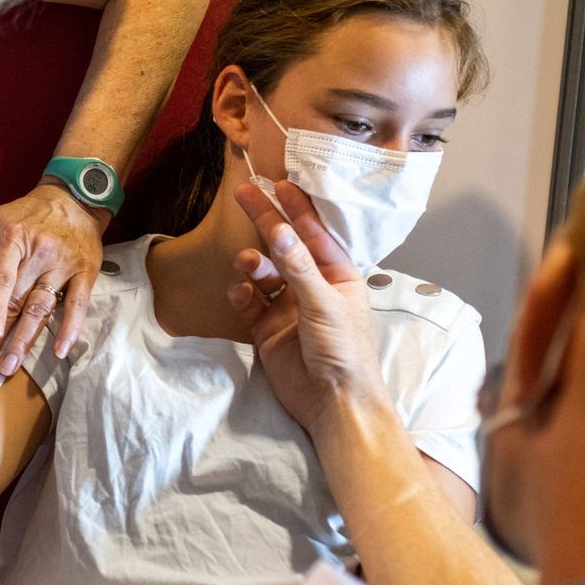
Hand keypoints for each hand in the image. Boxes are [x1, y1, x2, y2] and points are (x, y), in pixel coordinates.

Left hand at [0, 183, 103, 374]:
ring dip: (25, 341)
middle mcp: (40, 251)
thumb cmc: (28, 216)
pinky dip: (70, 329)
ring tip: (10, 366)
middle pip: (17, 301)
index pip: (1, 277)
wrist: (74, 200)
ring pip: (43, 308)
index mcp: (13, 237)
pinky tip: (59, 350)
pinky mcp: (86, 272)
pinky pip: (78, 305)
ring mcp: (64, 263)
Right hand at [227, 181, 389, 431]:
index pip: (314, 233)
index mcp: (337, 275)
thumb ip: (299, 266)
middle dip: (265, 220)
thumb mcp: (324, 303)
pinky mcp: (267, 329)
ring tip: (248, 265)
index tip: (278, 182)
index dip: (296, 207)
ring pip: (264, 272)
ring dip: (253, 263)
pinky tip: (240, 292)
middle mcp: (312, 286)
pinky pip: (249, 301)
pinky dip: (242, 293)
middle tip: (244, 193)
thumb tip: (278, 229)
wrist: (333, 402)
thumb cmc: (344, 350)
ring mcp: (288, 307)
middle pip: (284, 245)